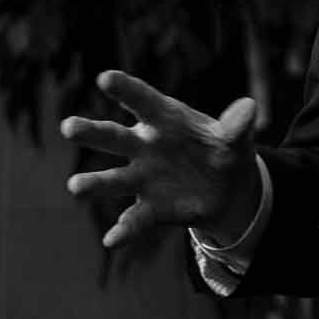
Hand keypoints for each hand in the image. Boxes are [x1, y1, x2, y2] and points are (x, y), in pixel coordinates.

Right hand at [60, 69, 260, 248]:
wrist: (228, 189)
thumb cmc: (222, 150)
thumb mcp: (235, 137)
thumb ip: (237, 125)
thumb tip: (249, 107)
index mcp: (165, 120)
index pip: (143, 101)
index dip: (126, 89)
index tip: (106, 78)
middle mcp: (144, 148)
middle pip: (113, 138)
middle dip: (91, 132)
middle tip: (68, 126)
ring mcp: (142, 179)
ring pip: (112, 179)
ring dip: (94, 183)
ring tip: (75, 186)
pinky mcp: (150, 209)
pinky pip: (134, 219)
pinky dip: (123, 230)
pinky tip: (112, 240)